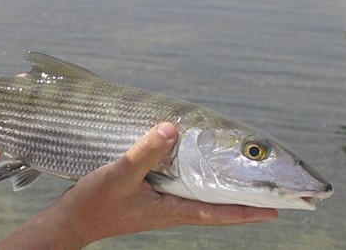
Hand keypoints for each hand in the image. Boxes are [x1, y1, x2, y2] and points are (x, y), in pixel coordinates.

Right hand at [0, 122, 277, 248]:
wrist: (73, 220)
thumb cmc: (95, 203)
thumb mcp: (120, 175)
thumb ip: (146, 152)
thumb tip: (173, 128)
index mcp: (170, 209)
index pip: (217, 211)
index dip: (246, 210)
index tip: (275, 210)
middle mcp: (171, 209)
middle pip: (215, 205)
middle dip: (241, 201)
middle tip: (268, 194)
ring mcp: (160, 205)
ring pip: (199, 196)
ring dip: (222, 190)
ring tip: (242, 181)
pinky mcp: (150, 198)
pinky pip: (181, 188)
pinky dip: (196, 180)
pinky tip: (195, 169)